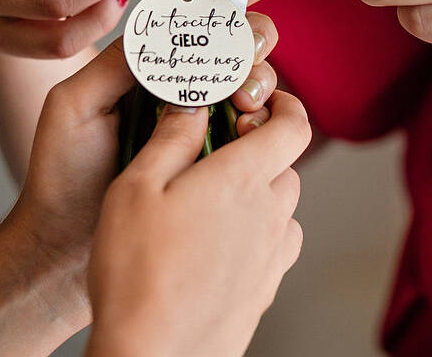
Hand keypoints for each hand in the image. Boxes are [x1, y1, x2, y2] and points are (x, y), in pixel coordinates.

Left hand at [0, 0, 312, 332]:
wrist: (65, 249)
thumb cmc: (61, 175)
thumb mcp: (75, 104)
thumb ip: (118, 58)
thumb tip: (163, 11)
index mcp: (150, 62)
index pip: (203, 11)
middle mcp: (185, 85)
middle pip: (243, 38)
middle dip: (256, 37)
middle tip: (245, 62)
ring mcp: (207, 121)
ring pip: (257, 79)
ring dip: (260, 78)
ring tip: (243, 103)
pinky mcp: (221, 159)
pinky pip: (260, 129)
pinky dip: (265, 120)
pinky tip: (251, 127)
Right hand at [84, 93, 310, 356]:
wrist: (150, 356)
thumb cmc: (136, 271)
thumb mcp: (136, 187)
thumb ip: (171, 138)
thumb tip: (193, 104)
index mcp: (244, 179)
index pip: (295, 125)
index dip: (285, 105)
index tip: (261, 101)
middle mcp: (270, 215)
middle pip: (287, 166)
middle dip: (261, 150)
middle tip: (219, 151)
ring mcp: (272, 257)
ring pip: (283, 209)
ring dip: (259, 196)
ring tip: (212, 203)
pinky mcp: (265, 291)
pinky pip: (274, 249)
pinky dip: (257, 236)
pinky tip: (217, 245)